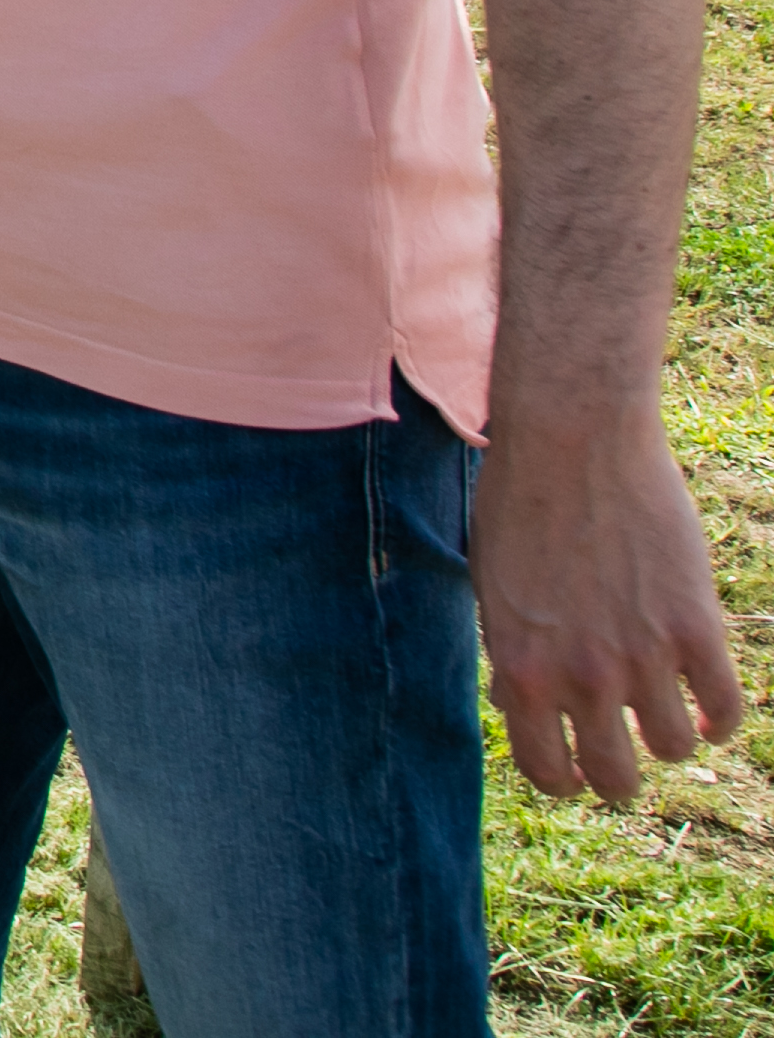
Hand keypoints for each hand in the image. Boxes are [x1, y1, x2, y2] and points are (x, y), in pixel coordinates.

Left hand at [473, 401, 746, 803]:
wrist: (572, 439)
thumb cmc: (519, 502)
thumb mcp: (494, 585)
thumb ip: (513, 651)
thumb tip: (521, 706)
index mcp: (521, 668)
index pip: (547, 769)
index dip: (563, 779)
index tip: (574, 773)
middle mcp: (582, 676)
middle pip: (616, 776)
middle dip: (617, 776)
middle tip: (622, 760)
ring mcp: (644, 656)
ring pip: (674, 748)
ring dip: (669, 739)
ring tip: (663, 715)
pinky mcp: (697, 629)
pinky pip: (726, 708)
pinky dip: (721, 718)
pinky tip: (710, 707)